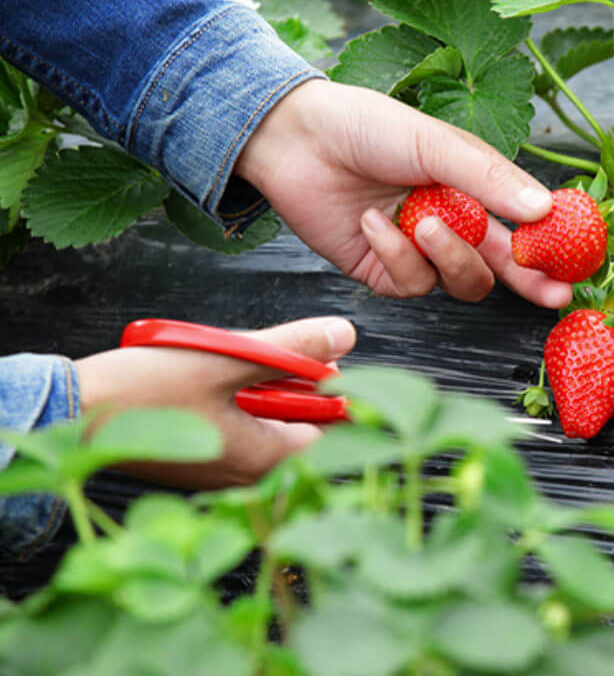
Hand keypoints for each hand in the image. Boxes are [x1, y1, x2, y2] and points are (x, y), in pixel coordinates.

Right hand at [74, 317, 356, 488]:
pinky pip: (236, 428)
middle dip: (293, 386)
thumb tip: (344, 334)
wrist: (71, 413)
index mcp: (266, 460)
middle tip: (267, 354)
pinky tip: (209, 379)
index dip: (332, 389)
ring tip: (230, 362)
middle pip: (301, 425)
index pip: (333, 428)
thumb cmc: (144, 392)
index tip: (316, 360)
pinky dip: (234, 401)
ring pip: (267, 423)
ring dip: (261, 389)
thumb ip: (291, 350)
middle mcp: (248, 477)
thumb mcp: (227, 359)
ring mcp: (221, 472)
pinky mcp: (198, 461)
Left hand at [234, 80, 572, 307]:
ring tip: (419, 223)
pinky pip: (410, 284)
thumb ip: (489, 178)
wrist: (295, 139)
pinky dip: (394, 255)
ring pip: (460, 280)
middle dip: (528, 281)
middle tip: (550, 293)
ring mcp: (419, 250)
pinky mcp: (383, 271)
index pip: (523, 225)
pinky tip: (373, 223)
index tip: (576, 262)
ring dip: (446, 255)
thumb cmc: (366, 127)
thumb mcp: (436, 143)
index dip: (550, 246)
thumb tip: (542, 209)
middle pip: (502, 266)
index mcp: (473, 187)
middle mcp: (452, 222)